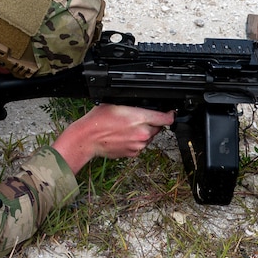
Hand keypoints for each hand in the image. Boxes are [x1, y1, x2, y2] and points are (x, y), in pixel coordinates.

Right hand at [53, 104, 175, 170]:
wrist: (87, 139)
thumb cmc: (98, 120)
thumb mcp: (116, 103)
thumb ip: (134, 106)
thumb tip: (144, 106)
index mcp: (140, 119)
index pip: (166, 118)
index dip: (169, 114)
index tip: (170, 112)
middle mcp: (143, 134)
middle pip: (157, 127)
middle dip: (151, 122)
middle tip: (135, 118)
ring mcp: (138, 146)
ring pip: (149, 137)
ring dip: (143, 132)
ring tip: (126, 128)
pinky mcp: (133, 154)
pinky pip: (140, 146)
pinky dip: (135, 141)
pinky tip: (123, 136)